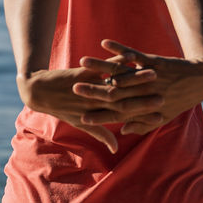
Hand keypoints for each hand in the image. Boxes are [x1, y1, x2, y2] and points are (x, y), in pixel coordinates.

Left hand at [17, 65, 163, 153]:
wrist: (38, 92)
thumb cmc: (63, 108)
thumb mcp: (81, 122)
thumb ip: (101, 132)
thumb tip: (115, 146)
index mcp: (96, 115)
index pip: (124, 117)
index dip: (143, 118)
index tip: (161, 117)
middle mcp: (93, 103)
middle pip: (124, 101)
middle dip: (145, 99)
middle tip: (164, 97)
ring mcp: (88, 87)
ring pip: (115, 84)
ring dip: (135, 78)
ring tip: (153, 74)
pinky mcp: (81, 73)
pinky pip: (102, 67)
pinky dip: (115, 61)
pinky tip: (128, 57)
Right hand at [71, 39, 202, 135]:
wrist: (201, 81)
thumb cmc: (179, 100)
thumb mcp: (163, 116)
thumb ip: (142, 125)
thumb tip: (124, 131)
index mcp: (145, 109)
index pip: (117, 114)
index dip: (99, 116)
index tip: (81, 117)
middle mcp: (145, 94)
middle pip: (114, 93)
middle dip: (92, 91)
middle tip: (73, 89)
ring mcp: (149, 77)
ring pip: (121, 73)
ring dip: (101, 66)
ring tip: (83, 62)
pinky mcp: (155, 62)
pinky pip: (135, 55)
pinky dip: (119, 49)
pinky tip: (105, 43)